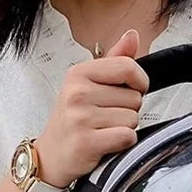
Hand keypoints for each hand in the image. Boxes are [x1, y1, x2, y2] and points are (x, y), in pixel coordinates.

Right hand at [35, 29, 148, 187]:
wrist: (51, 156)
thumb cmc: (72, 121)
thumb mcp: (87, 85)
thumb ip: (113, 61)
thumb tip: (133, 36)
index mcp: (79, 74)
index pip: (127, 67)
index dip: (140, 81)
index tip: (133, 90)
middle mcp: (78, 93)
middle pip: (134, 97)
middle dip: (127, 110)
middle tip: (105, 118)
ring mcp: (81, 118)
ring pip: (133, 119)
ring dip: (124, 128)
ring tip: (103, 130)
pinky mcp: (87, 142)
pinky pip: (127, 137)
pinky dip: (123, 143)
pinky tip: (107, 143)